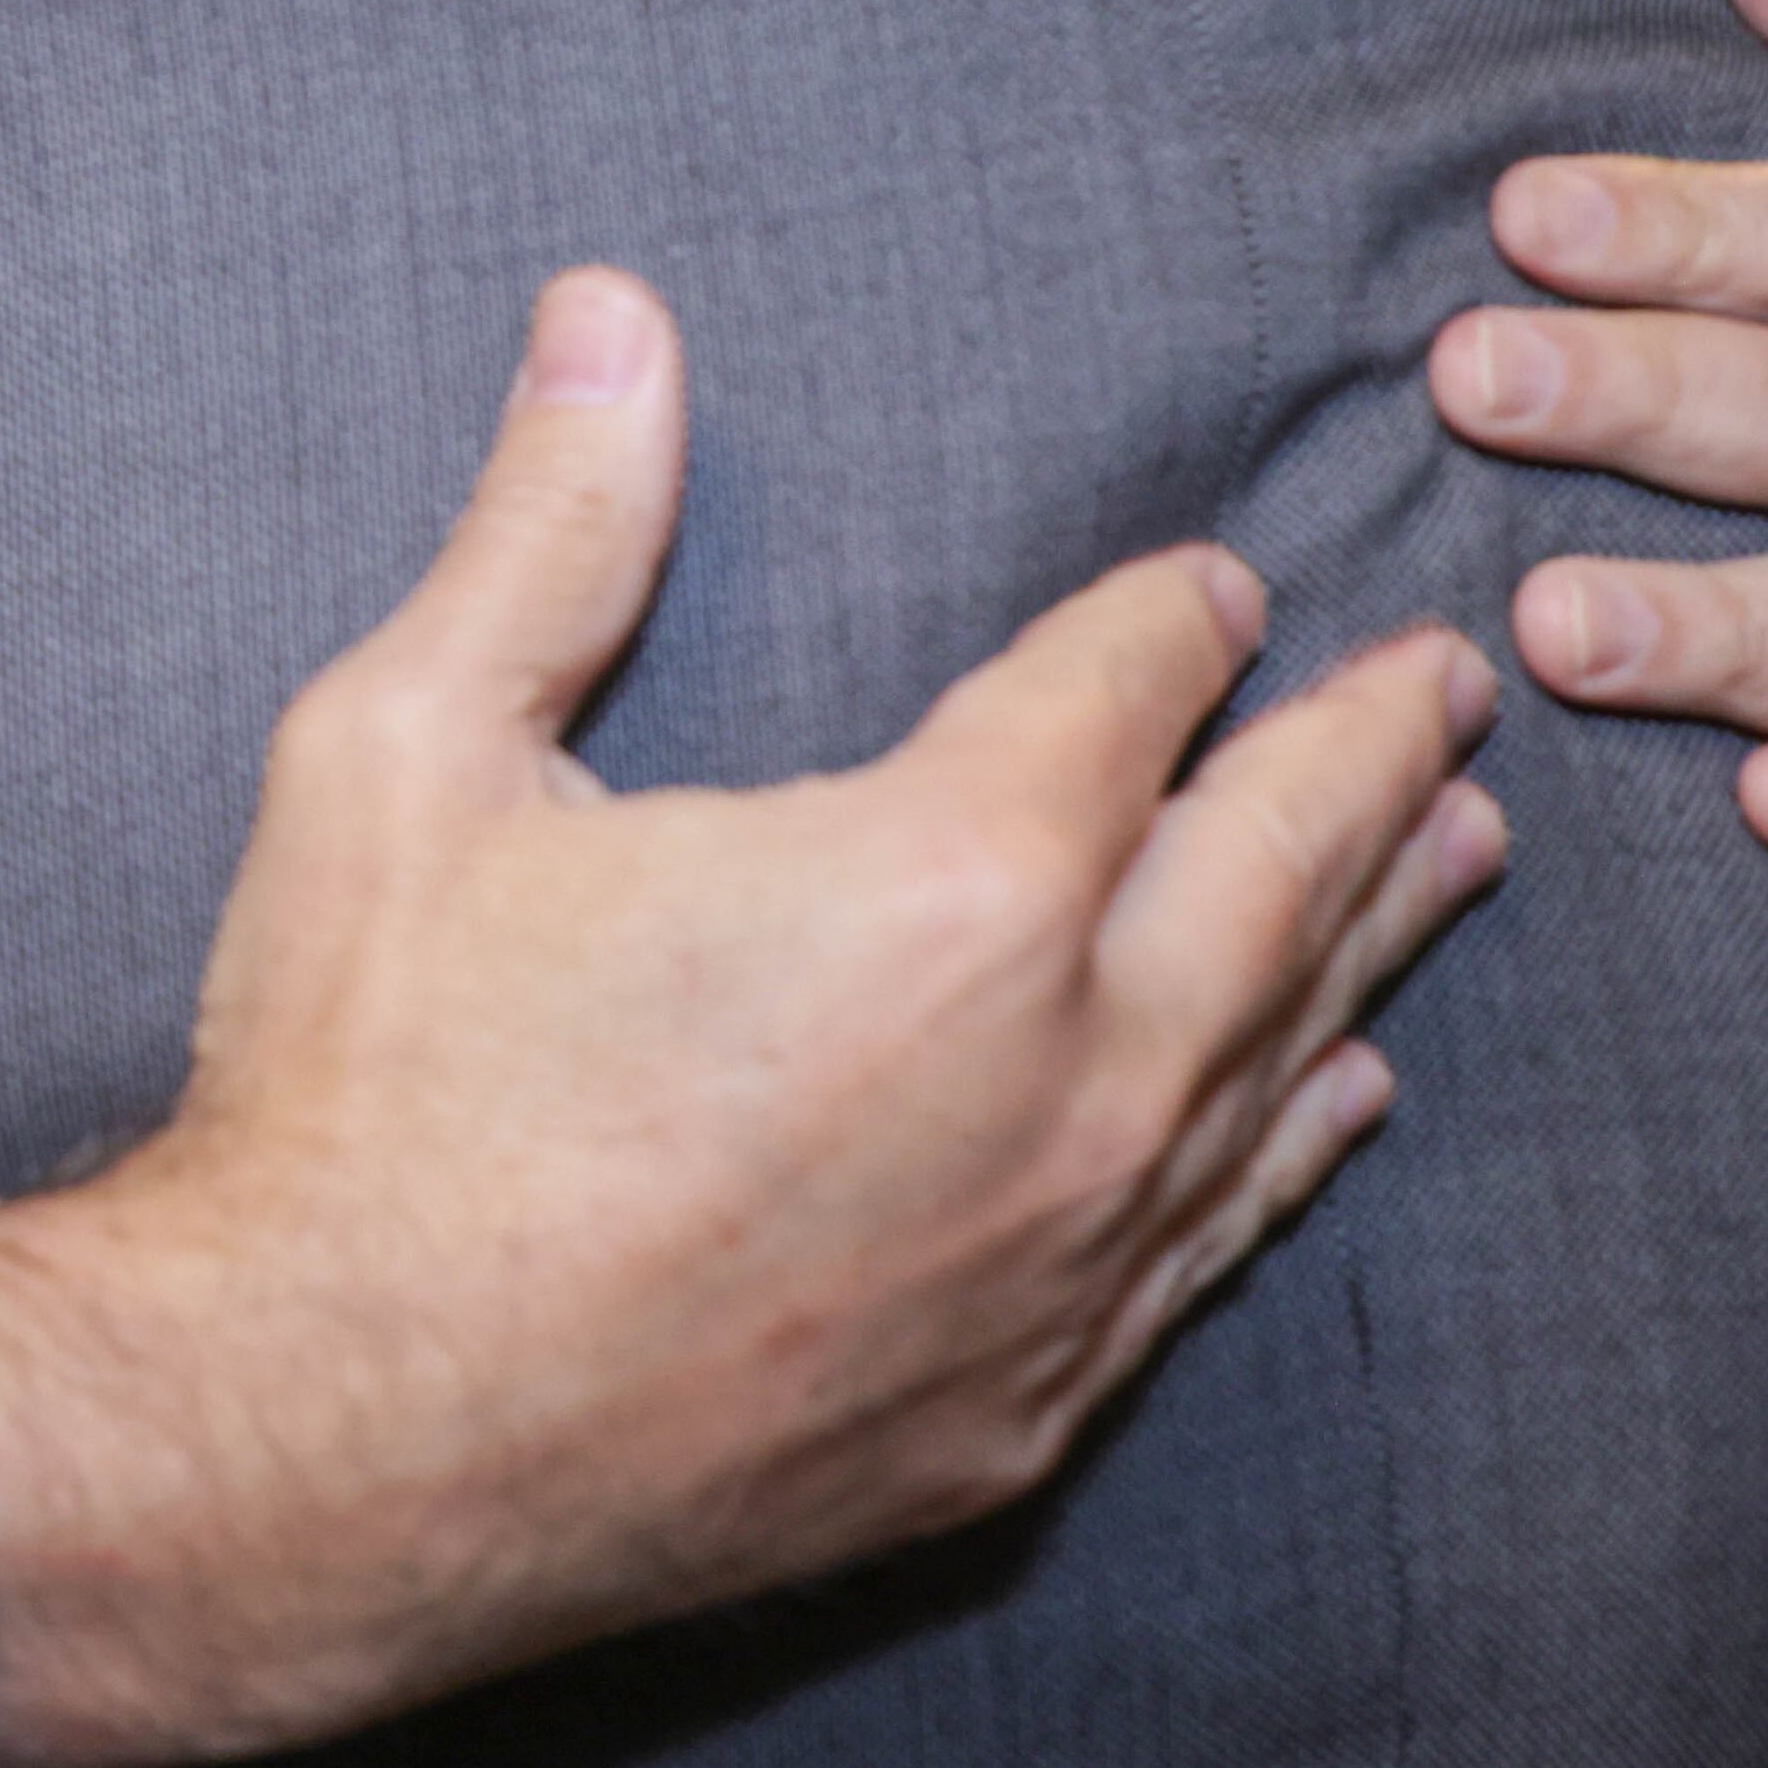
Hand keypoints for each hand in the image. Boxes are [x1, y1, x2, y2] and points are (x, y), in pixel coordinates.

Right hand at [0, 267, 1501, 1767]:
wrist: (308, 1455)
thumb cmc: (357, 1092)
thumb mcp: (412, 752)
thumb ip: (555, 525)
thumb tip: (610, 312)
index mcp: (941, 884)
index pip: (1120, 701)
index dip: (1171, 626)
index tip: (1210, 588)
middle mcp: (1060, 1077)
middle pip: (1274, 871)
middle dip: (1364, 758)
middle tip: (1447, 682)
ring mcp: (1055, 1267)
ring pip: (1278, 1059)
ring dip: (1373, 933)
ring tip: (1459, 845)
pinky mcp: (1014, 1418)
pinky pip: (1209, 1244)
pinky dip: (1293, 1143)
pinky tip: (1340, 1095)